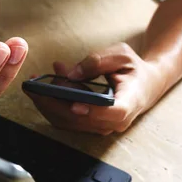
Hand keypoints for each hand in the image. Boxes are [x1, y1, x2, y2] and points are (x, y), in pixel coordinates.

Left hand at [24, 43, 165, 135]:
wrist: (144, 85)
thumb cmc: (133, 69)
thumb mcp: (121, 55)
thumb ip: (98, 61)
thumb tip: (72, 74)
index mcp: (131, 101)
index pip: (115, 112)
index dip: (95, 111)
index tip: (76, 104)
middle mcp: (116, 120)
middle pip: (83, 119)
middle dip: (56, 101)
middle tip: (37, 83)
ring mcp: (102, 127)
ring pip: (70, 121)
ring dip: (49, 102)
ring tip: (38, 80)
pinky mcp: (90, 126)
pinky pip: (66, 120)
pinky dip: (52, 105)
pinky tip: (44, 87)